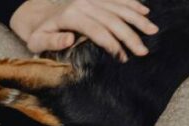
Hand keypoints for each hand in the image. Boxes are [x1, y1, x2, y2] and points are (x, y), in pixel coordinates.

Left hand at [10, 0, 158, 61]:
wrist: (35, 14)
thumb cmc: (38, 33)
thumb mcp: (37, 41)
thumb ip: (51, 41)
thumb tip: (69, 39)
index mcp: (70, 16)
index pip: (97, 31)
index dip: (111, 44)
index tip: (122, 57)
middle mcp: (83, 3)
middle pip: (112, 19)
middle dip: (130, 36)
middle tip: (143, 51)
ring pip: (119, 7)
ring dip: (137, 19)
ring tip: (153, 31)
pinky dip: (132, 4)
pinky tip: (145, 11)